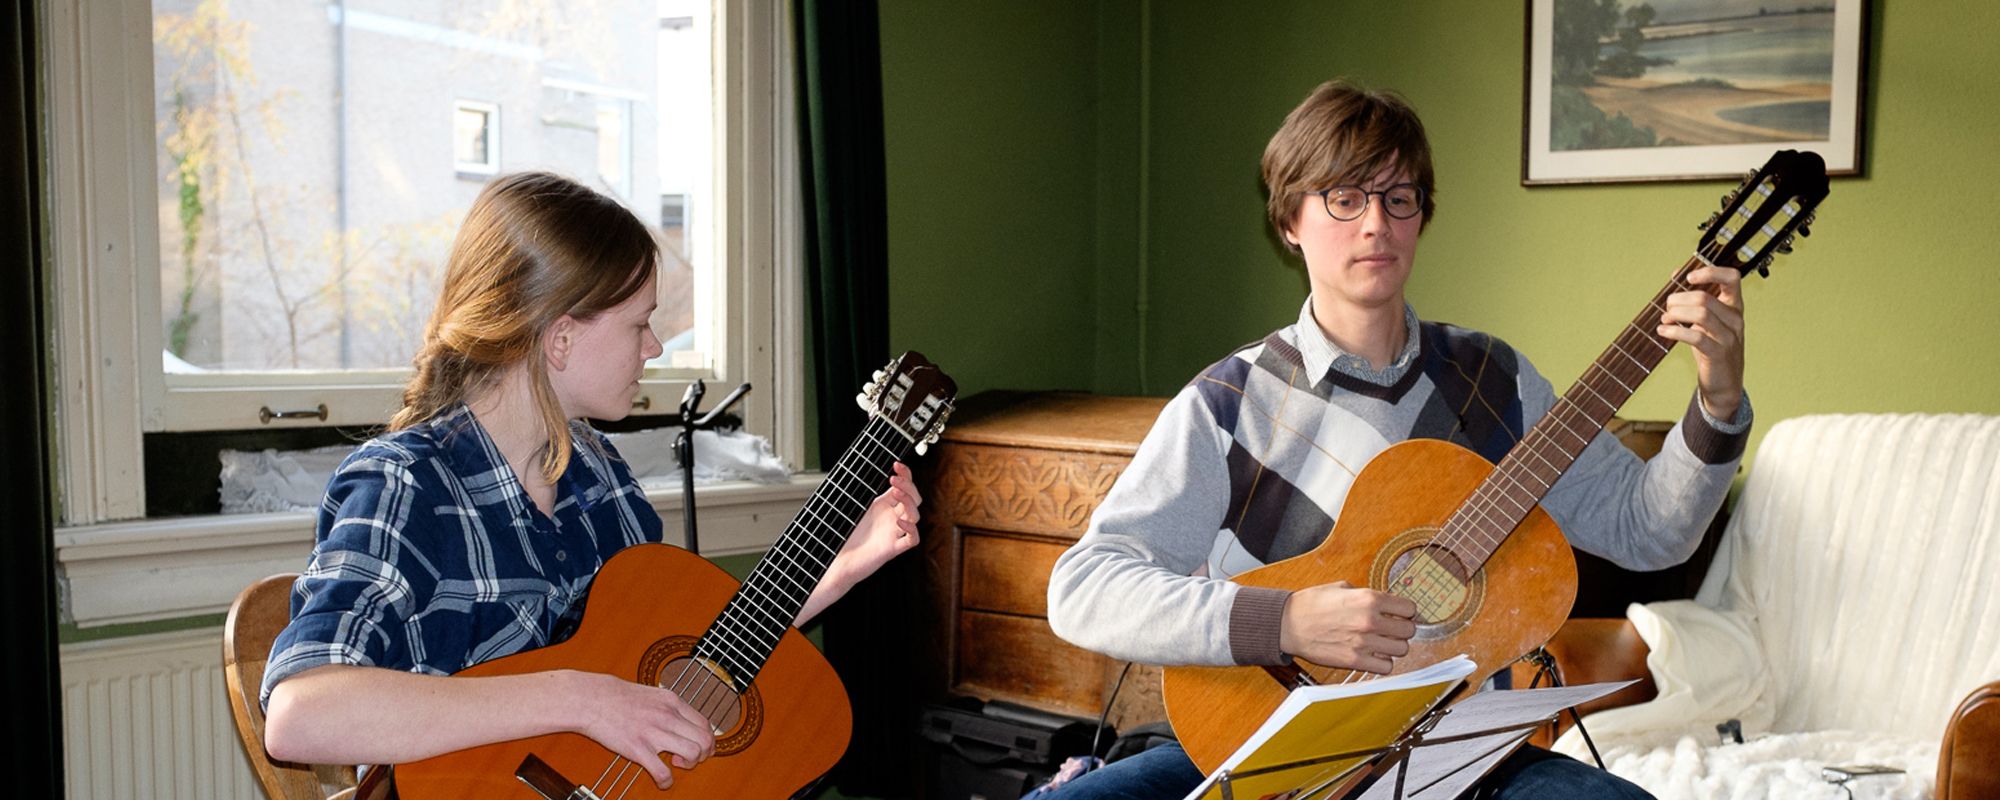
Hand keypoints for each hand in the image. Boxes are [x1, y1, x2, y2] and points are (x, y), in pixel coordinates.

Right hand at [567, 670, 716, 788]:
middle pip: (704, 739)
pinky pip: (663, 772)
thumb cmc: (617, 697)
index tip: (700, 748)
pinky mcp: (638, 748)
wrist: (591, 699)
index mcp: (672, 702)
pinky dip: (667, 781)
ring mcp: (654, 732)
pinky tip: (662, 780)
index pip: (705, 724)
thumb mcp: (652, 694)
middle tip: (689, 758)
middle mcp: (667, 715)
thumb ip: (669, 707)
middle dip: (703, 754)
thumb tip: (682, 720)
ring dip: (690, 764)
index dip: (707, 741)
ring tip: (675, 763)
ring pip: (693, 753)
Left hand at [830, 461, 923, 587]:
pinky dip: (911, 529)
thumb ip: (865, 494)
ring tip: (895, 493)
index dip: (906, 475)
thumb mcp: (856, 509)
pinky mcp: (893, 549)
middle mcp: (893, 519)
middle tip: (894, 479)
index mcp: (885, 507)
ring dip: (909, 502)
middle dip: (908, 486)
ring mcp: (894, 533)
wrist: (839, 562)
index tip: (896, 464)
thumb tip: (864, 471)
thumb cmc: (845, 537)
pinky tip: (899, 521)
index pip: (904, 488)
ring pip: (915, 516)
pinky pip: (912, 539)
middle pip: (914, 499)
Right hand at [1278, 581, 1417, 674]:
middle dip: (1403, 629)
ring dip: (1394, 646)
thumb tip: (1383, 602)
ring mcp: (1364, 643)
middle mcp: (1370, 621)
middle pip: (1409, 630)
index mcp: (1368, 599)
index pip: (1409, 608)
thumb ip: (1366, 595)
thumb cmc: (1311, 604)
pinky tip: (1374, 655)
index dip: (1405, 611)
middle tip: (1393, 629)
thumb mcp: (1341, 588)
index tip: (1400, 614)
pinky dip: (1383, 662)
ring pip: (1402, 650)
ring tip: (1383, 642)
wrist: (1288, 624)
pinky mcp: (1355, 661)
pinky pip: (1386, 667)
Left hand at [1658, 265, 1746, 419]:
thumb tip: (1676, 273)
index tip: (1688, 278)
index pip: (1732, 278)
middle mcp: (1735, 319)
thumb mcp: (1706, 321)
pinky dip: (1674, 331)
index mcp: (1734, 306)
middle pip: (1704, 298)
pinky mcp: (1718, 353)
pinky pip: (1696, 336)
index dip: (1710, 272)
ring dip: (1675, 314)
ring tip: (1664, 320)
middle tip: (1666, 308)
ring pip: (1701, 313)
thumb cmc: (1713, 348)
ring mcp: (1729, 336)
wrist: (1724, 383)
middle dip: (1678, 300)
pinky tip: (1663, 332)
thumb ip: (1694, 299)